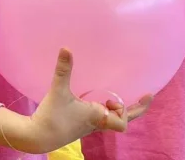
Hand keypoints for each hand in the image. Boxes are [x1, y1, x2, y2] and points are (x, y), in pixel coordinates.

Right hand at [16, 49, 152, 153]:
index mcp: (97, 117)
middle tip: (147, 96)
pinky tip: (98, 100)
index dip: (128, 111)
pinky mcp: (82, 125)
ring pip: (112, 119)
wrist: (37, 136)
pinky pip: (102, 118)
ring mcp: (90, 125)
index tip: (124, 97)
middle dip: (136, 110)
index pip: (123, 122)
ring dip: (118, 108)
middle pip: (123, 121)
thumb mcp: (58, 91)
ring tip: (114, 95)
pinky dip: (106, 110)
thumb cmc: (51, 117)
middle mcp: (97, 123)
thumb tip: (66, 48)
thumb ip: (63, 70)